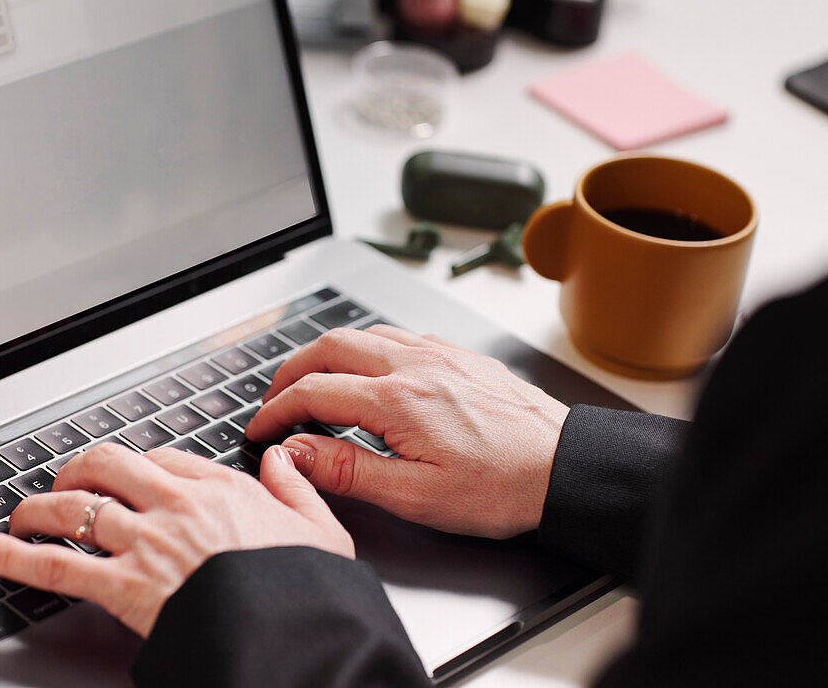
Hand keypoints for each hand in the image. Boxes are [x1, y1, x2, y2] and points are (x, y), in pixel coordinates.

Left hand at [0, 444, 353, 637]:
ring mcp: (145, 542)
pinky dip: (5, 553)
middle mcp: (176, 505)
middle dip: (77, 471)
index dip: (134, 468)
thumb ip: (298, 488)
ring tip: (18, 516)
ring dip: (37, 508)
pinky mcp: (123, 586)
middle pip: (107, 465)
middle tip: (66, 484)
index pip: (162, 458)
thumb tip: (282, 457)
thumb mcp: (322, 531)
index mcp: (222, 489)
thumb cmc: (305, 590)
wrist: (294, 634)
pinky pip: (53, 564)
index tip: (126, 478)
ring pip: (73, 507)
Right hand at [245, 326, 568, 538]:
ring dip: (328, 353)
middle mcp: (415, 365)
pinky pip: (400, 335)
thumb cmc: (502, 488)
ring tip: (313, 380)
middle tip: (274, 397)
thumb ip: (348, 469)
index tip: (261, 429)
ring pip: (365, 333)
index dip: (276, 411)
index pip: (313, 393)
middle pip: (330, 346)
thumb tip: (295, 450)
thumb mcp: (416, 495)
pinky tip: (372, 368)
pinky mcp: (461, 356)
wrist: (566, 468)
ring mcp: (440, 354)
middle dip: (291, 369)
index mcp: (398, 400)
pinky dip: (369, 346)